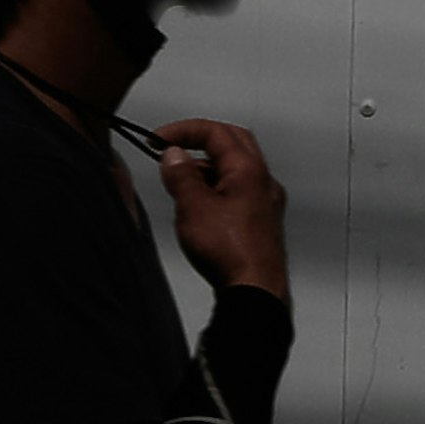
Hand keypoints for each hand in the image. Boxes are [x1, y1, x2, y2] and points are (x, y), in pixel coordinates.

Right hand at [151, 118, 288, 300]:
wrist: (255, 292)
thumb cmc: (232, 254)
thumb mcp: (193, 208)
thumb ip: (181, 176)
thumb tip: (173, 155)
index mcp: (249, 170)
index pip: (216, 132)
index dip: (184, 130)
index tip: (159, 140)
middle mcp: (263, 182)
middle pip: (233, 143)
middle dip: (200, 141)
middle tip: (173, 149)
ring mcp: (266, 203)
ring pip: (236, 170)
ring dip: (207, 168)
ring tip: (180, 186)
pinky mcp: (262, 223)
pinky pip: (239, 192)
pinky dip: (217, 189)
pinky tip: (200, 209)